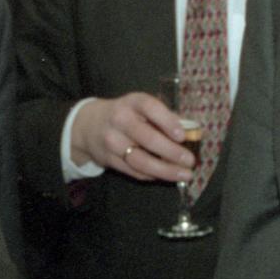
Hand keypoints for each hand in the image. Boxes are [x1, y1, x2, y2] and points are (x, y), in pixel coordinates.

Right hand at [70, 93, 195, 182]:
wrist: (88, 125)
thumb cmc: (125, 114)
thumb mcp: (139, 106)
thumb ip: (162, 116)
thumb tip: (191, 132)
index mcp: (132, 102)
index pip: (150, 108)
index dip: (167, 121)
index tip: (182, 135)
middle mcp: (120, 120)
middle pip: (148, 138)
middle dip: (172, 152)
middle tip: (190, 161)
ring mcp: (113, 141)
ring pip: (141, 160)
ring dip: (165, 170)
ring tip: (184, 174)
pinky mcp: (109, 160)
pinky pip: (134, 171)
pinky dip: (153, 175)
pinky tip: (167, 176)